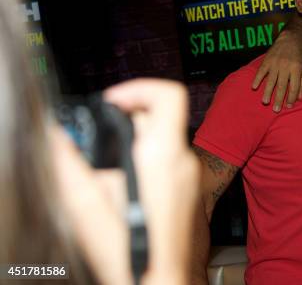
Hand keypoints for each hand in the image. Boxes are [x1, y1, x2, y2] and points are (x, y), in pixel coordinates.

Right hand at [52, 79, 199, 284]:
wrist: (164, 279)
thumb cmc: (133, 251)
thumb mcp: (87, 207)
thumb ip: (69, 165)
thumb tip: (57, 137)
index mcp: (162, 156)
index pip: (169, 96)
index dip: (140, 88)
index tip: (114, 101)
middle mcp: (184, 160)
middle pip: (159, 118)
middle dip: (128, 122)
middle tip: (104, 141)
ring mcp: (192, 175)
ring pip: (164, 140)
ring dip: (138, 144)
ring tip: (113, 171)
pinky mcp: (192, 188)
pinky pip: (171, 160)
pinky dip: (150, 161)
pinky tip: (130, 186)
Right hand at [252, 29, 301, 111]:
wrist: (290, 38)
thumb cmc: (300, 55)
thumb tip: (299, 98)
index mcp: (296, 68)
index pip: (294, 87)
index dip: (291, 98)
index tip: (288, 106)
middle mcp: (285, 66)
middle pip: (282, 86)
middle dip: (279, 99)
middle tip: (276, 110)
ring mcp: (275, 63)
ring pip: (271, 80)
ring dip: (268, 92)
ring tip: (265, 102)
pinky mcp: (267, 59)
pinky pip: (261, 71)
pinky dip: (257, 79)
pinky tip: (254, 88)